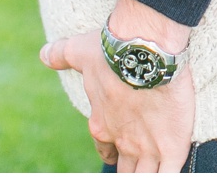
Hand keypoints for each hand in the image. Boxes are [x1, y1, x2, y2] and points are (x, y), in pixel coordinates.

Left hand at [41, 29, 194, 172]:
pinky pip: (170, 174)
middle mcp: (124, 142)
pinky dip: (169, 175)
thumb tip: (45, 54)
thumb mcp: (80, 52)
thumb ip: (62, 55)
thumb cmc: (112, 52)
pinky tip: (171, 172)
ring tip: (153, 169)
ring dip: (148, 173)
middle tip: (136, 164)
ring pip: (146, 175)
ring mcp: (148, 147)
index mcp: (102, 125)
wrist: (145, 51)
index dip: (112, 153)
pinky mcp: (172, 146)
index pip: (106, 151)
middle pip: (127, 170)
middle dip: (131, 170)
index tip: (118, 152)